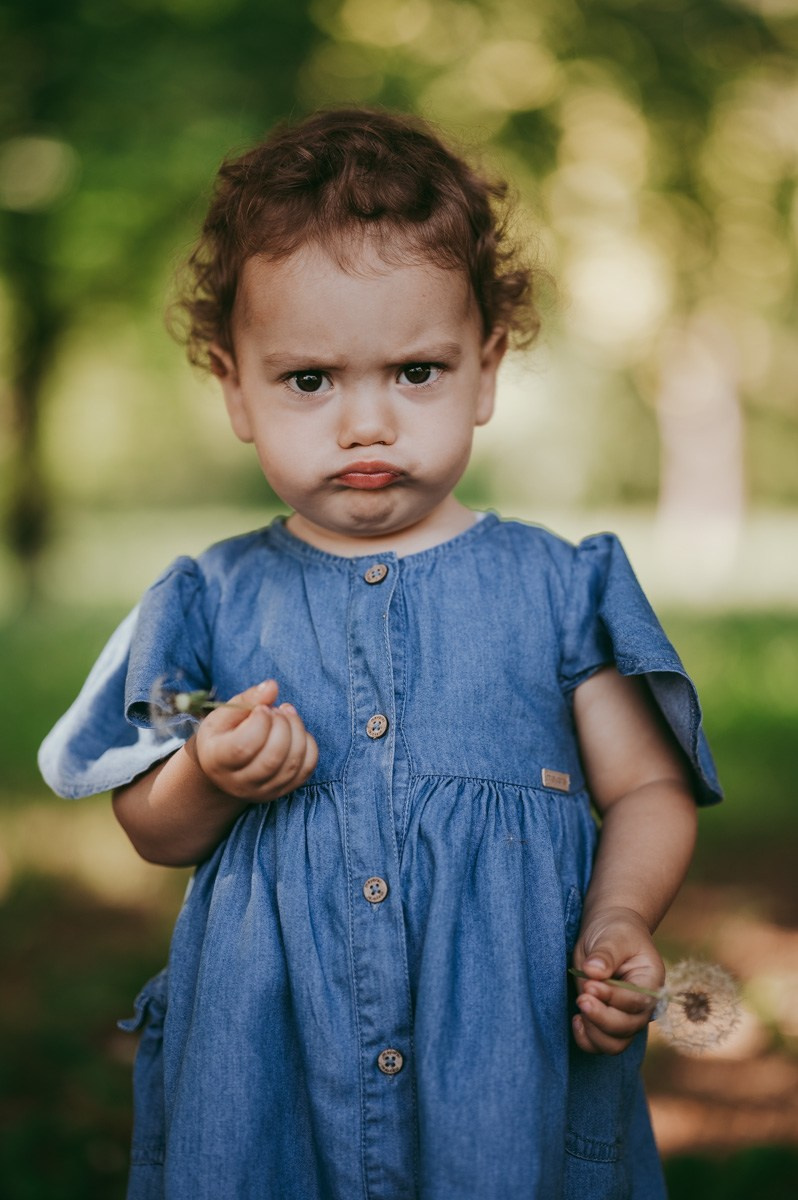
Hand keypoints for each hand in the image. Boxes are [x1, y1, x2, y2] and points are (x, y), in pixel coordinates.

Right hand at [195, 679, 317, 802]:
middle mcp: (239, 783)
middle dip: (282, 725)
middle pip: (272, 758)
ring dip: (297, 731)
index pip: (244, 747)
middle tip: (276, 710)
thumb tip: (273, 686)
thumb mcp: (225, 714)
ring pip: (293, 764)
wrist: (225, 769)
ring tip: (286, 715)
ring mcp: (264, 791)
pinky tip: (295, 731)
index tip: (261, 709)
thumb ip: (248, 699)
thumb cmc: (223, 735)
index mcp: (218, 760)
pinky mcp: (283, 790)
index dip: (260, 722)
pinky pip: (307, 768)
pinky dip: (307, 744)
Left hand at [571, 906, 663, 1054]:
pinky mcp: (609, 1023)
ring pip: (614, 1044)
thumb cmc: (616, 931)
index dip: (612, 998)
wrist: (610, 932)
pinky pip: (600, 1045)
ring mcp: (627, 1018)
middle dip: (601, 1017)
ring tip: (579, 1005)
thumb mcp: (613, 936)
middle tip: (581, 997)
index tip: (590, 985)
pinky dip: (586, 1039)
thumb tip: (593, 971)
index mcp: (652, 983)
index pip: (636, 1002)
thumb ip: (605, 954)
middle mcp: (643, 1007)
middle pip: (627, 1029)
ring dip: (593, 1032)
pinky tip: (576, 1020)